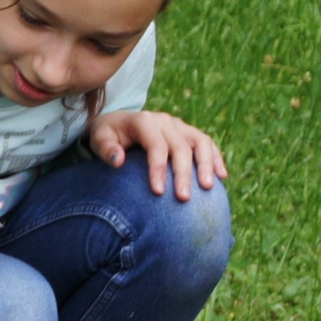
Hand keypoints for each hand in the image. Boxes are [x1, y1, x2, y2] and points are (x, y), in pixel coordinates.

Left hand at [89, 110, 226, 200]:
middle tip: (183, 199)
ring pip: (199, 142)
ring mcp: (179, 126)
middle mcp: (164, 121)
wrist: (118, 123)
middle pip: (180, 147)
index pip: (156, 145)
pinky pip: (206, 143)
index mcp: (143, 121)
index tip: (158, 192)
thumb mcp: (99, 138)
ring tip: (208, 188)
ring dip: (205, 165)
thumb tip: (118, 160)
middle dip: (183, 174)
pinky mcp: (188, 133)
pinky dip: (215, 158)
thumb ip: (105, 148)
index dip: (158, 169)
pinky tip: (221, 176)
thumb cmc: (108, 135)